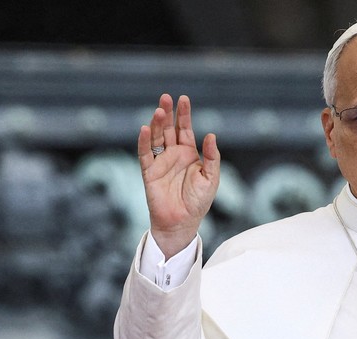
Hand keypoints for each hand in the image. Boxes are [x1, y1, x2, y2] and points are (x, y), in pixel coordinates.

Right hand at [138, 93, 219, 257]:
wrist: (182, 222)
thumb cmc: (198, 202)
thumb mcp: (211, 177)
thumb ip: (212, 156)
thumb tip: (211, 135)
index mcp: (188, 154)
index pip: (184, 129)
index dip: (184, 114)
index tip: (183, 99)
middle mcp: (173, 155)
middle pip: (168, 129)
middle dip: (167, 113)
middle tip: (166, 98)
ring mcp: (160, 162)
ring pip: (156, 138)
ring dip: (157, 124)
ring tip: (159, 111)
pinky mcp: (149, 172)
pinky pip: (145, 154)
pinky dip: (144, 142)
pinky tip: (145, 129)